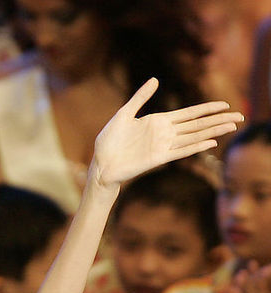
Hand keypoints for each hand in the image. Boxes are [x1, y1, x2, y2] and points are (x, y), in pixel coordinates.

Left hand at [91, 79, 242, 188]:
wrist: (101, 164)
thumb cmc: (109, 141)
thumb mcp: (123, 114)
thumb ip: (140, 98)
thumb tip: (155, 79)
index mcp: (158, 121)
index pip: (188, 113)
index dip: (206, 108)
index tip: (224, 104)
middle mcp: (164, 133)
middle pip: (197, 124)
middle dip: (218, 120)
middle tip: (240, 116)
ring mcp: (163, 146)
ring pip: (194, 137)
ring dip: (213, 131)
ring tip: (232, 126)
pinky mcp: (158, 158)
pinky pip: (181, 151)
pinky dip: (196, 147)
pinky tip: (211, 142)